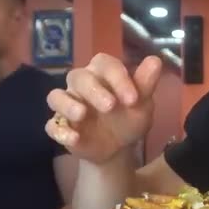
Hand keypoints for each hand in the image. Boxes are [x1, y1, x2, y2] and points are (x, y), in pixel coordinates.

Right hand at [46, 54, 162, 165]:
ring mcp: (68, 104)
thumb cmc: (128, 117)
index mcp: (102, 73)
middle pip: (78, 77)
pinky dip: (60, 130)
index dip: (118, 78)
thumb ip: (146, 84)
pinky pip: (52, 125)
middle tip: (110, 107)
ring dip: (68, 104)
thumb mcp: (141, 104)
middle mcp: (81, 84)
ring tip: (81, 115)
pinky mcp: (60, 126)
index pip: (105, 64)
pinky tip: (74, 138)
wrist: (118, 147)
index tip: (133, 98)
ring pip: (57, 96)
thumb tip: (156, 60)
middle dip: (94, 90)